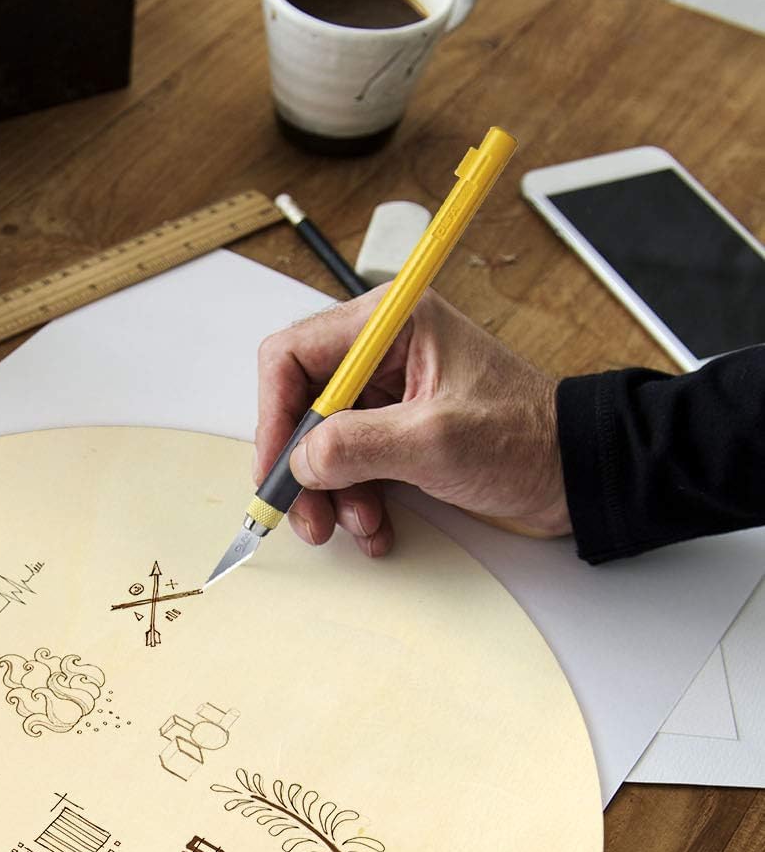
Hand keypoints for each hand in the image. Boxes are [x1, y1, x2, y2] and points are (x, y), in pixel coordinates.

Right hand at [256, 288, 566, 556]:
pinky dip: (354, 502)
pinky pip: (350, 466)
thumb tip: (300, 461)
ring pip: (322, 445)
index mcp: (391, 324)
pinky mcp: (397, 431)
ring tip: (357, 526)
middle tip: (306, 515)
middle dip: (301, 467)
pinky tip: (375, 527)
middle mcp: (383, 352)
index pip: (293, 356)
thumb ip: (358, 445)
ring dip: (330, 494)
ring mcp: (389, 394)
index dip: (274, 416)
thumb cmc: (528, 439)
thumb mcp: (436, 441)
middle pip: (302, 406)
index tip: (277, 469)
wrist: (577, 473)